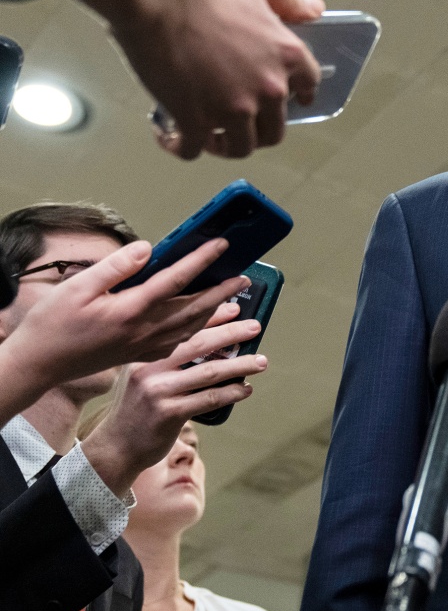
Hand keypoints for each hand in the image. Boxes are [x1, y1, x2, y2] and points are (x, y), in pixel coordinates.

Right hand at [0, 238, 247, 420]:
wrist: (39, 365)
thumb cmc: (53, 324)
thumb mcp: (77, 287)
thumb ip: (115, 267)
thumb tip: (147, 249)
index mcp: (131, 309)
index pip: (176, 279)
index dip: (201, 260)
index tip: (222, 245)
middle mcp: (144, 330)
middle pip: (194, 307)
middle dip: (223, 291)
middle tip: (244, 278)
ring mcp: (144, 346)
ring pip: (191, 328)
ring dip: (216, 314)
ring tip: (235, 303)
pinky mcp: (139, 355)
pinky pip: (179, 344)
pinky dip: (197, 333)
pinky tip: (203, 327)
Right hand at [78, 0, 323, 159]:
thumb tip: (313, 8)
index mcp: (286, 54)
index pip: (308, 86)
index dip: (298, 96)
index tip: (291, 102)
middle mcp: (267, 87)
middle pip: (275, 128)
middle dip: (258, 129)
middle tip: (240, 123)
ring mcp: (233, 108)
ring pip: (240, 147)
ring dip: (225, 144)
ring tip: (209, 136)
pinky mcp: (196, 120)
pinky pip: (194, 149)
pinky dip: (182, 147)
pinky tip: (172, 137)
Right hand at [80, 317, 267, 495]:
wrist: (116, 446)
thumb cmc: (139, 407)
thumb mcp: (144, 376)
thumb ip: (169, 360)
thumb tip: (216, 343)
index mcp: (143, 354)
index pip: (181, 328)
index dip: (210, 316)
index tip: (235, 307)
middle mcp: (148, 368)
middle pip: (197, 344)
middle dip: (231, 333)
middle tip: (255, 326)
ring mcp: (158, 391)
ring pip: (208, 372)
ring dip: (240, 365)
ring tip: (261, 361)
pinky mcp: (169, 414)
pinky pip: (208, 399)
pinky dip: (231, 393)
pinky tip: (246, 389)